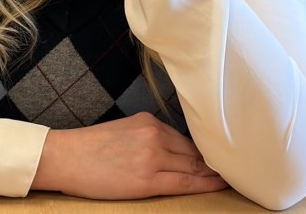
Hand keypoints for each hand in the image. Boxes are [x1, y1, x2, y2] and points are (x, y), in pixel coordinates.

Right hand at [32, 113, 227, 199]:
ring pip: (193, 167)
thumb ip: (149, 138)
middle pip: (193, 152)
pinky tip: (219, 185)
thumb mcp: (123, 132)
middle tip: (239, 167)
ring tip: (233, 178)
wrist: (66, 157)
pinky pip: (184, 183)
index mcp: (146, 121)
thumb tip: (176, 152)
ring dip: (214, 174)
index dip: (206, 151)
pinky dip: (205, 184)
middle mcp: (153, 134)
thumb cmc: (91, 148)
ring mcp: (152, 156)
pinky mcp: (148, 179)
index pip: (185, 138)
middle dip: (215, 162)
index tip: (223, 155)